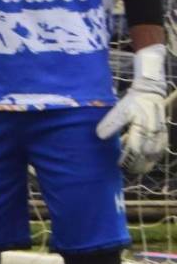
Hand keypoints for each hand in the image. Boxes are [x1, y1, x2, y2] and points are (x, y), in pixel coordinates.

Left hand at [95, 45, 167, 176]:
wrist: (150, 93)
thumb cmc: (132, 102)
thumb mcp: (119, 110)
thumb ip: (110, 123)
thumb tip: (99, 136)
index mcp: (141, 125)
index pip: (135, 149)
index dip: (127, 159)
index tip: (118, 163)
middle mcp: (153, 131)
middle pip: (146, 155)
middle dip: (135, 165)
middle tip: (125, 170)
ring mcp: (160, 133)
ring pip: (155, 155)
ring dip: (145, 165)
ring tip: (134, 170)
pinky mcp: (164, 134)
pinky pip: (161, 150)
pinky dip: (154, 159)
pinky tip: (146, 164)